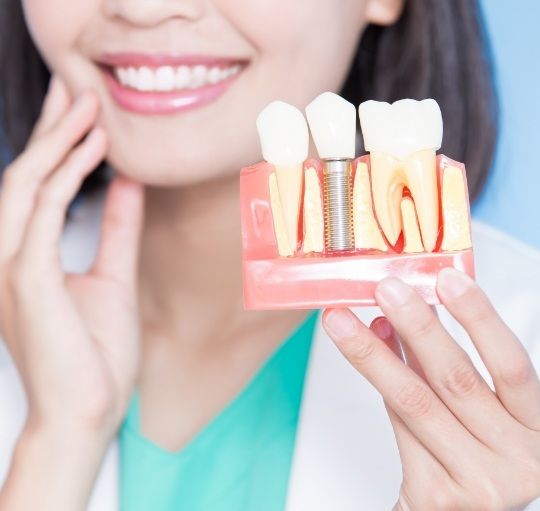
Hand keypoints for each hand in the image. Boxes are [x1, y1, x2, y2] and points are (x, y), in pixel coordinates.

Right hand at [0, 76, 144, 438]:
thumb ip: (116, 229)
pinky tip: (95, 149)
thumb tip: (127, 184)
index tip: (84, 113)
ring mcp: (12, 266)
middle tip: (78, 90)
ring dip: (57, 141)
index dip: (58, 145)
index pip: (37, 187)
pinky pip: (42, 212)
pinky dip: (66, 175)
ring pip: (26, 184)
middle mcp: (10, 255)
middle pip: (25, 174)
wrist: (88, 410)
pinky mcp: (26, 278)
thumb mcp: (114, 276)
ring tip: (88, 105)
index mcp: (28, 256)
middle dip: (52, 129)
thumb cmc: (95, 352)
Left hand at [323, 269, 539, 510]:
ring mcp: (477, 482)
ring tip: (342, 319)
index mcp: (536, 427)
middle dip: (416, 327)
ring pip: (414, 402)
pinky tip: (362, 351)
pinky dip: (379, 384)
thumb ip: (444, 362)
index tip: (447, 277)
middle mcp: (516, 458)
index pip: (512, 364)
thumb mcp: (479, 406)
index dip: (480, 317)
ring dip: (373, 354)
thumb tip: (399, 313)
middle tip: (385, 288)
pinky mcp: (436, 496)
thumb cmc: (476, 450)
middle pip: (456, 379)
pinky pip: (398, 427)